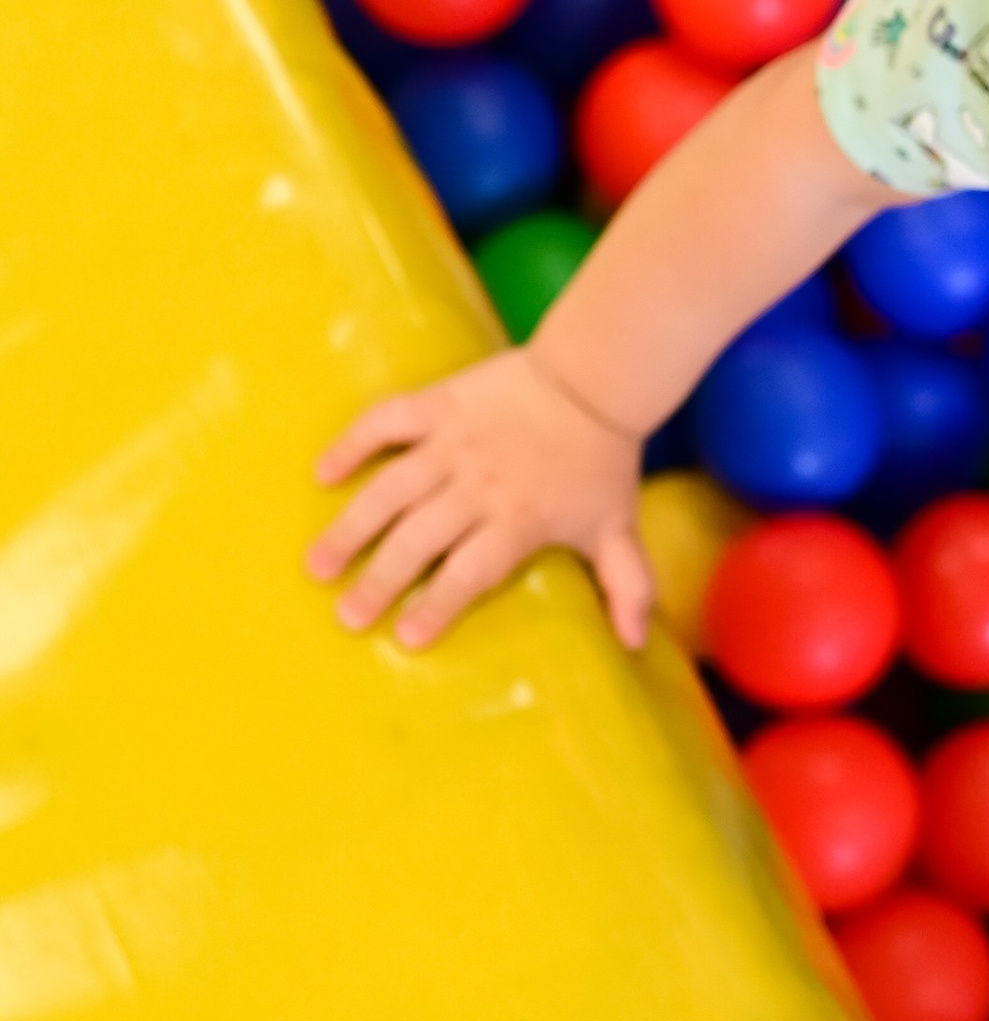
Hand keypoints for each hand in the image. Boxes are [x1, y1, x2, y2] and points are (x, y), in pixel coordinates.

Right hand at [307, 347, 652, 651]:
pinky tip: (322, 473)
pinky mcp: (438, 404)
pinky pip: (385, 422)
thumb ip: (626, 584)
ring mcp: (451, 443)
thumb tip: (637, 641)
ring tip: (318, 564)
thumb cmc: (602, 461)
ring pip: (389, 490)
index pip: (468, 573)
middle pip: (418, 540)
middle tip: (348, 616)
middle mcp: (477, 487)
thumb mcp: (617, 526)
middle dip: (380, 582)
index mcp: (518, 520)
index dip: (436, 606)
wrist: (594, 378)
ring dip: (351, 528)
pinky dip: (352, 445)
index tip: (407, 639)